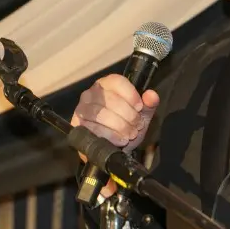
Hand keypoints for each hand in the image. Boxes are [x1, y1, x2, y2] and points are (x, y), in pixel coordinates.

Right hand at [71, 74, 159, 199]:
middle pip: (110, 99)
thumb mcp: (141, 115)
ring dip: (120, 126)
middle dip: (128, 115)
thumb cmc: (125, 126)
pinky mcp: (77, 126)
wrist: (111, 147)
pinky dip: (111, 136)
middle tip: (137, 126)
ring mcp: (81, 109)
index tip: (140, 108)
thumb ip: (149, 104)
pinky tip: (121, 140)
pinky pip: (93, 129)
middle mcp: (91, 93)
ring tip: (130, 134)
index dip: (131, 94)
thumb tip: (152, 95)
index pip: (116, 81)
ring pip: (100, 113)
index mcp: (107, 85)